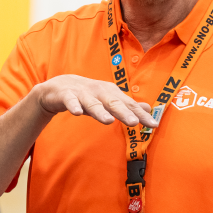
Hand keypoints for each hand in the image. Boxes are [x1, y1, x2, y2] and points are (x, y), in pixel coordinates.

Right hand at [35, 75, 157, 128]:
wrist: (59, 87)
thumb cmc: (89, 96)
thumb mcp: (109, 100)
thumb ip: (128, 105)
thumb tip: (148, 108)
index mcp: (111, 93)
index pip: (129, 105)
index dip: (141, 115)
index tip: (153, 125)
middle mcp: (99, 91)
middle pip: (113, 102)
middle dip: (124, 112)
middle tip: (134, 122)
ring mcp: (83, 93)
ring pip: (93, 103)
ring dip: (100, 111)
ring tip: (108, 121)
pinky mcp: (67, 95)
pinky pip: (70, 101)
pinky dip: (74, 106)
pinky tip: (77, 113)